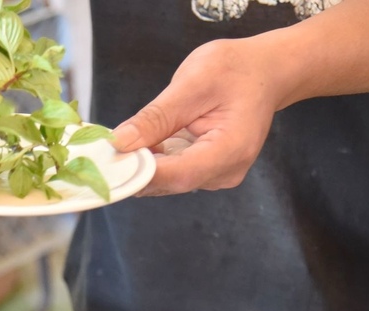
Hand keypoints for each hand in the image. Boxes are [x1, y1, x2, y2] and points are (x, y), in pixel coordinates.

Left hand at [110, 37, 280, 196]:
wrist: (265, 73)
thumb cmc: (236, 70)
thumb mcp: (193, 83)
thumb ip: (157, 116)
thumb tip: (120, 142)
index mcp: (231, 150)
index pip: (178, 175)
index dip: (141, 173)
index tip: (110, 162)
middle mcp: (225, 172)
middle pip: (169, 182)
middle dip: (135, 168)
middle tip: (104, 152)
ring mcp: (216, 176)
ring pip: (166, 180)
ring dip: (142, 164)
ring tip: (123, 143)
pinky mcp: (206, 172)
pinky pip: (171, 173)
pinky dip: (152, 160)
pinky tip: (141, 144)